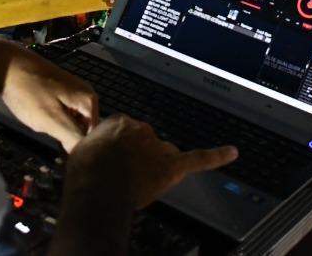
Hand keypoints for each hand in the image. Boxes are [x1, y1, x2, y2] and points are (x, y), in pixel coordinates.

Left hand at [0, 46, 97, 151]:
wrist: (5, 64)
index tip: (64, 156)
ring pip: (72, 124)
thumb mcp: (51, 119)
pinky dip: (53, 122)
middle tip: (50, 138)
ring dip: (59, 131)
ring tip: (44, 128)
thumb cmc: (28, 92)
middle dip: (68, 139)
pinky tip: (40, 120)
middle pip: (83, 131)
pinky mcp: (59, 94)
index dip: (80, 149)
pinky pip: (63, 116)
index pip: (93, 137)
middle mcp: (86, 96)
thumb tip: (87, 153)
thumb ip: (72, 137)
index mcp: (89, 102)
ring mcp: (72, 94)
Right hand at [65, 115, 237, 209]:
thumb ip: (94, 147)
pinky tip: (231, 152)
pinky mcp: (173, 166)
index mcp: (119, 122)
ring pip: (165, 153)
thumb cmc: (85, 175)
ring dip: (158, 164)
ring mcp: (158, 147)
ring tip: (143, 181)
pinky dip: (217, 156)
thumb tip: (95, 152)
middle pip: (148, 143)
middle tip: (124, 177)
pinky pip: (199, 159)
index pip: (127, 133)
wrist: (96, 190)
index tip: (115, 161)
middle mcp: (141, 129)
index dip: (122, 151)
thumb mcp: (80, 150)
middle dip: (139, 158)